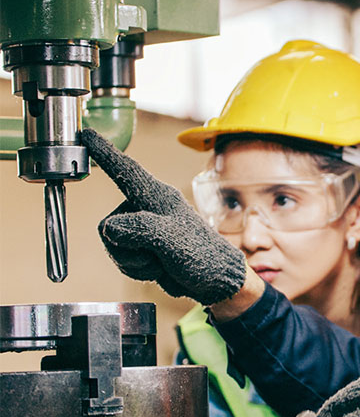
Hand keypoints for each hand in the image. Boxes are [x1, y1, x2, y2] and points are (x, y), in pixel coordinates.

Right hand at [82, 128, 245, 304]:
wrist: (215, 283)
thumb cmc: (203, 257)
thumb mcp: (174, 242)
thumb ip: (141, 229)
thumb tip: (110, 227)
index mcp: (158, 197)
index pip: (125, 170)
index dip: (103, 152)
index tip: (86, 134)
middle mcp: (148, 208)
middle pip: (110, 223)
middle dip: (127, 246)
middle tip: (157, 254)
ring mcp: (145, 228)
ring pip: (113, 242)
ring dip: (134, 260)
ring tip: (160, 261)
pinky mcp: (144, 246)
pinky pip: (121, 257)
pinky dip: (136, 268)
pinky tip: (157, 268)